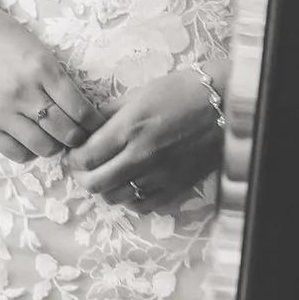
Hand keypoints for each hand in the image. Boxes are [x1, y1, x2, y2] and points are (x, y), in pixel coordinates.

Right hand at [0, 19, 97, 163]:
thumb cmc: (6, 39)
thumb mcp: (40, 52)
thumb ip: (58, 82)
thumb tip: (82, 116)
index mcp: (43, 69)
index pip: (82, 111)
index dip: (95, 125)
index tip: (97, 128)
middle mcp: (25, 91)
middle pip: (67, 132)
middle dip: (78, 138)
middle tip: (78, 135)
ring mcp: (3, 109)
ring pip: (44, 147)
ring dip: (54, 146)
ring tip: (53, 137)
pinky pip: (16, 152)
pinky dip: (29, 152)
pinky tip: (30, 140)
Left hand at [70, 69, 223, 213]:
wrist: (225, 105)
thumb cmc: (182, 92)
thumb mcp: (138, 95)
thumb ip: (109, 114)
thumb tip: (86, 129)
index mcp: (129, 129)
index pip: (84, 158)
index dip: (73, 158)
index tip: (75, 152)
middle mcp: (142, 156)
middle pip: (95, 184)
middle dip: (83, 177)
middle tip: (85, 167)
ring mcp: (161, 175)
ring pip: (116, 198)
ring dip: (106, 188)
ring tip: (108, 174)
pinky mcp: (178, 187)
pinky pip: (144, 206)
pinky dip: (131, 200)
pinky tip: (131, 185)